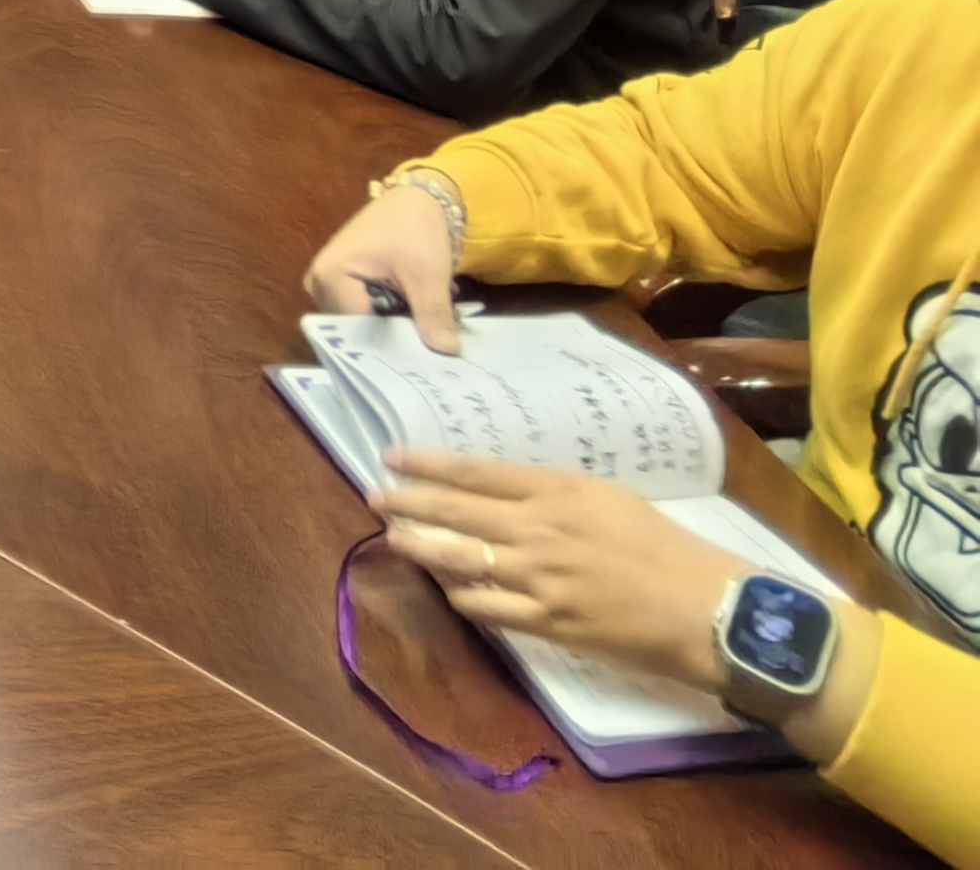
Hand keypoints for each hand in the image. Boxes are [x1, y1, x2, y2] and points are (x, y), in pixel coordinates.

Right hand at [302, 179, 462, 350]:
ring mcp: (326, 283)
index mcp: (329, 276)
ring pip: (358, 322)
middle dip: (389, 340)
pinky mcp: (340, 283)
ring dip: (388, 330)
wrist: (416, 199)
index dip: (389, 347)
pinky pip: (359, 311)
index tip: (420, 360)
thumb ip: (433, 314)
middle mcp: (317, 283)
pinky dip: (384, 318)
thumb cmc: (415, 228)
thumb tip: (446, 353)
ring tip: (419, 337)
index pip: (355, 330)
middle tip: (424, 353)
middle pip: (353, 328)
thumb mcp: (428, 274)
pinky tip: (409, 322)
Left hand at [372, 450, 740, 694]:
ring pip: (460, 561)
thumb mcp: (611, 498)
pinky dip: (462, 596)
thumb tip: (509, 490)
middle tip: (374, 497)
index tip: (394, 458)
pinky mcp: (547, 624)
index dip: (429, 465)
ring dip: (421, 549)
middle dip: (408, 504)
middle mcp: (541, 530)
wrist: (709, 610)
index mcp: (560, 491)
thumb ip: (557, 493)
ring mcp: (540, 580)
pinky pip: (487, 609)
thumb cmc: (667, 548)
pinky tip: (448, 589)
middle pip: (456, 513)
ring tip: (394, 539)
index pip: (477, 472)